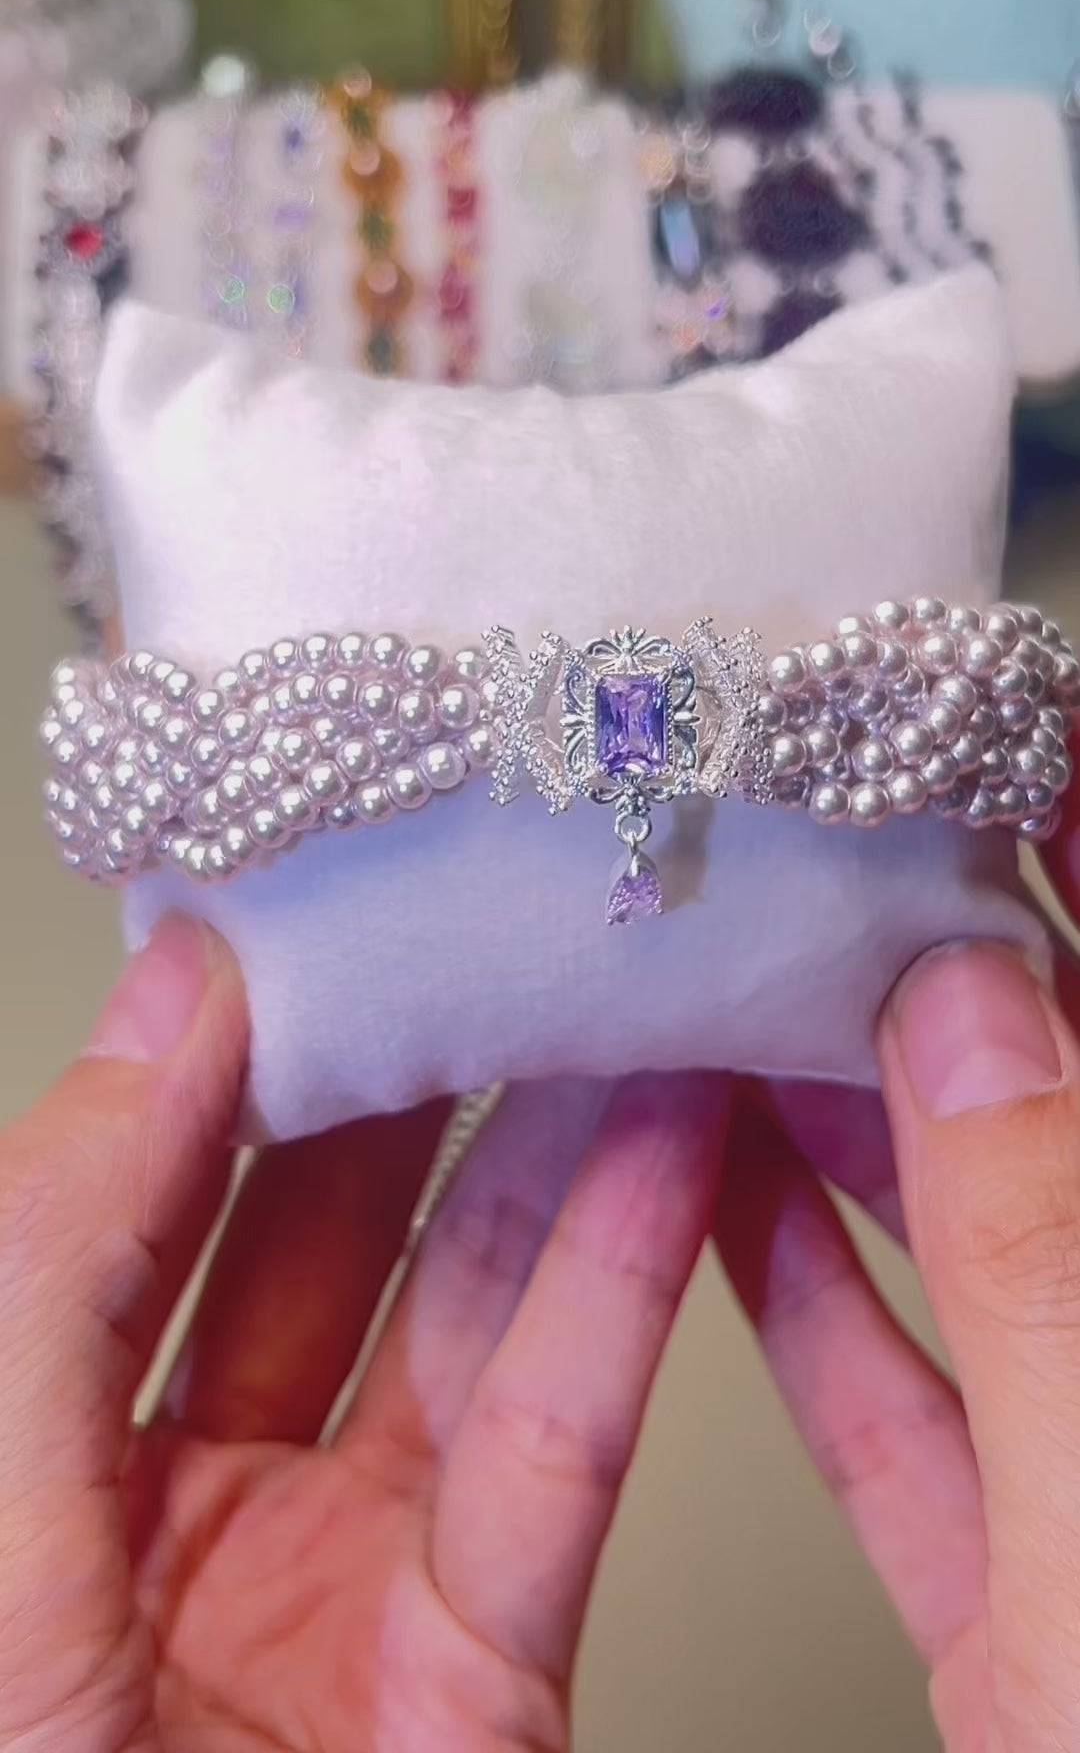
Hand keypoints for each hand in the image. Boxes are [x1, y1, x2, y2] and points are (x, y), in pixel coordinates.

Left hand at [0, 913, 727, 1752]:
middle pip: (318, 1246)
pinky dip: (627, 1290)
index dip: (221, 1057)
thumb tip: (163, 1008)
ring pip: (463, 1322)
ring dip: (552, 1153)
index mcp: (39, 1462)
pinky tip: (671, 1150)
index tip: (310, 915)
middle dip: (410, 1081)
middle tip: (476, 931)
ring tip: (607, 998)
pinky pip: (560, 1448)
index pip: (136, 1209)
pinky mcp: (485, 1667)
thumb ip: (60, 1258)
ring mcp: (342, 1582)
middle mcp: (192, 1510)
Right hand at [714, 745, 1079, 1752]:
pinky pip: (934, 1413)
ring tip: (748, 987)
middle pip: (1074, 1122)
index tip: (1023, 733)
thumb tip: (978, 1006)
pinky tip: (735, 1202)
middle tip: (837, 842)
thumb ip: (1054, 1259)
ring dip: (864, 1126)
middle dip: (958, 972)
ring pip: (990, 1258)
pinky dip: (832, 1307)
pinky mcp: (1050, 1608)